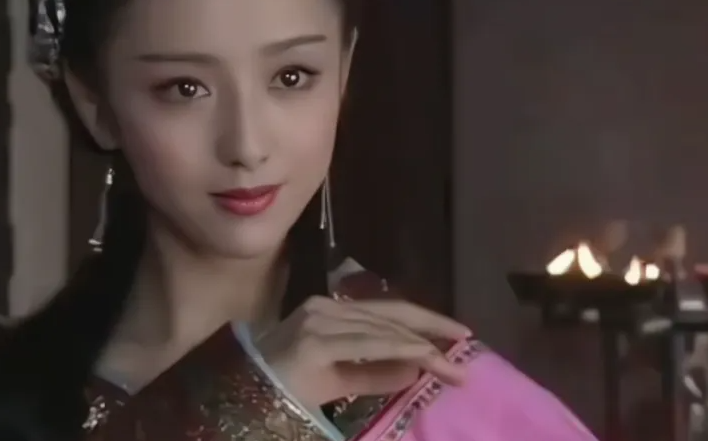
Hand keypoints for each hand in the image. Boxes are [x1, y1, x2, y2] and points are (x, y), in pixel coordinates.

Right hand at [255, 296, 469, 406]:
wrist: (241, 400)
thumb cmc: (283, 389)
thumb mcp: (337, 381)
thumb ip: (374, 374)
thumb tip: (414, 370)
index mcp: (329, 311)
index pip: (386, 312)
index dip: (424, 322)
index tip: (456, 336)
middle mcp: (325, 308)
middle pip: (391, 313)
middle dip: (432, 329)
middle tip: (466, 344)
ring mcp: (319, 320)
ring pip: (383, 329)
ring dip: (422, 346)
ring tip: (450, 364)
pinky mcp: (315, 340)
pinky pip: (367, 343)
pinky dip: (399, 348)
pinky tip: (423, 356)